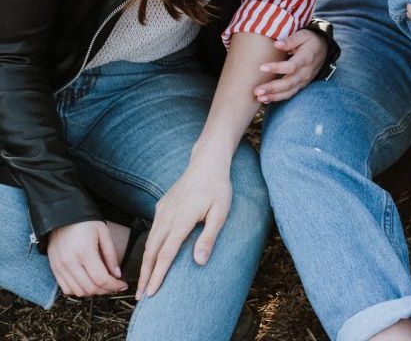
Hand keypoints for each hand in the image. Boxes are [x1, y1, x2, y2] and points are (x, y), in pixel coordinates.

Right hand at [48, 220, 127, 296]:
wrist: (61, 216)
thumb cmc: (86, 222)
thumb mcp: (104, 233)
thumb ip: (111, 255)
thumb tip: (117, 275)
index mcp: (85, 252)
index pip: (101, 279)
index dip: (114, 285)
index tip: (123, 285)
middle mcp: (70, 263)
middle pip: (90, 288)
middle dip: (106, 290)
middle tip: (115, 286)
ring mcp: (60, 268)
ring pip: (78, 291)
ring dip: (93, 292)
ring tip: (103, 285)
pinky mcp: (54, 269)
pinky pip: (66, 289)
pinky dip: (79, 290)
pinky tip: (88, 283)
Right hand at [136, 160, 230, 298]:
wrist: (206, 163)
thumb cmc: (218, 188)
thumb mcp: (220, 213)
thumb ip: (209, 237)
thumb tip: (199, 262)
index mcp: (181, 220)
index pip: (165, 254)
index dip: (157, 276)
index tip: (150, 293)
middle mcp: (167, 217)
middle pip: (151, 252)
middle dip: (145, 275)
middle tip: (140, 297)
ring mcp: (162, 211)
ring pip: (149, 242)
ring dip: (145, 263)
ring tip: (143, 282)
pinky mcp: (162, 207)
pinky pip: (152, 231)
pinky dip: (149, 248)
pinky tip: (150, 258)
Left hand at [254, 29, 326, 102]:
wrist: (324, 49)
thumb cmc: (310, 40)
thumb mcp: (303, 35)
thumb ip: (290, 40)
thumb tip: (276, 45)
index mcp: (306, 58)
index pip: (292, 66)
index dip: (277, 68)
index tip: (261, 67)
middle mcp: (306, 72)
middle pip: (289, 83)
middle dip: (273, 88)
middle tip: (257, 91)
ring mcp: (304, 80)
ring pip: (289, 91)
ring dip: (274, 96)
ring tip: (259, 98)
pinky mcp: (301, 85)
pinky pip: (290, 93)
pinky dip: (278, 98)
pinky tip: (265, 99)